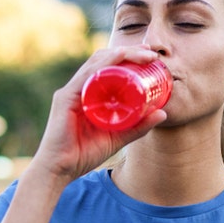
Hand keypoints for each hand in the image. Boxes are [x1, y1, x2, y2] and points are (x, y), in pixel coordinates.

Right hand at [31, 46, 166, 181]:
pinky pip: (86, 76)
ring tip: (144, 54)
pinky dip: (104, 65)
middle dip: (129, 51)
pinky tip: (119, 58)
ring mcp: (71, 91)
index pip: (109, 67)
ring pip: (97, 63)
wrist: (60, 170)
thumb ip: (138, 126)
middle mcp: (79, 88)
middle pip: (104, 60)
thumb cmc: (84, 154)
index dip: (129, 57)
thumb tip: (163, 113)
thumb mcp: (118, 137)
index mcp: (89, 94)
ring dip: (122, 54)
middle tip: (151, 51)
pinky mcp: (66, 99)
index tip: (151, 56)